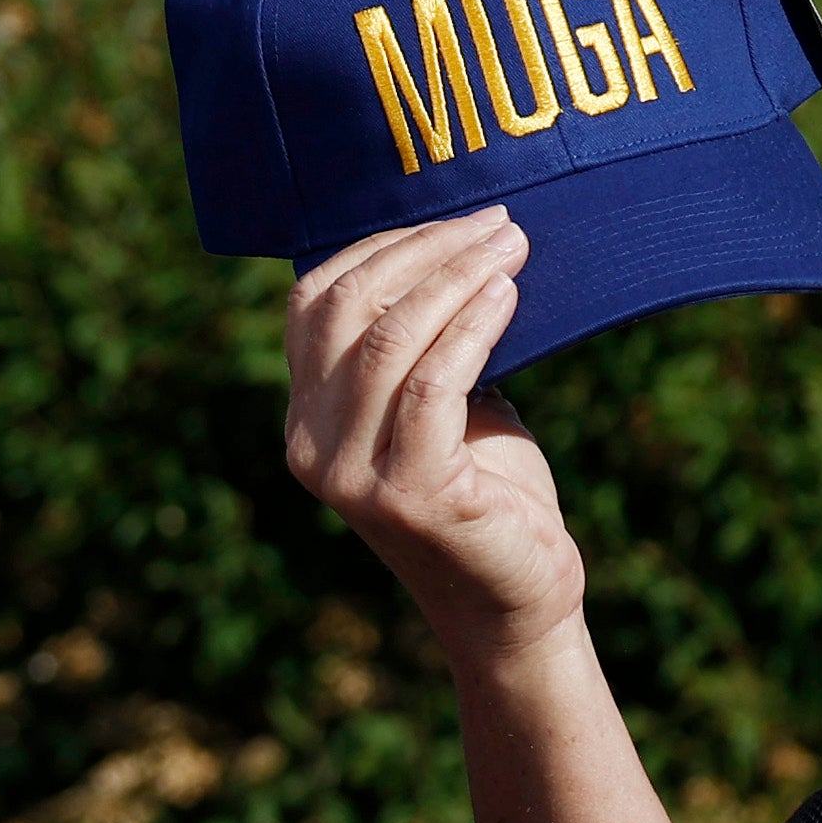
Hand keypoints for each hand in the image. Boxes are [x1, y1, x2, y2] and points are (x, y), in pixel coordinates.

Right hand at [284, 212, 584, 666]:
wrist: (515, 603)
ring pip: (389, 340)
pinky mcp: (408, 494)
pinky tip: (507, 298)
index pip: (313, 302)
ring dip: (455, 279)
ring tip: (511, 249)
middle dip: (427, 251)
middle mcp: (311, 446)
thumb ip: (425, 344)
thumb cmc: (488, 496)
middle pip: (349, 310)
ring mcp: (353, 475)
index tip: (458, 219)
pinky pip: (432, 385)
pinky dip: (471, 329)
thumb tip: (461, 246)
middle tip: (497, 223)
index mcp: (306, 419)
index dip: (381, 246)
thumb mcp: (441, 407)